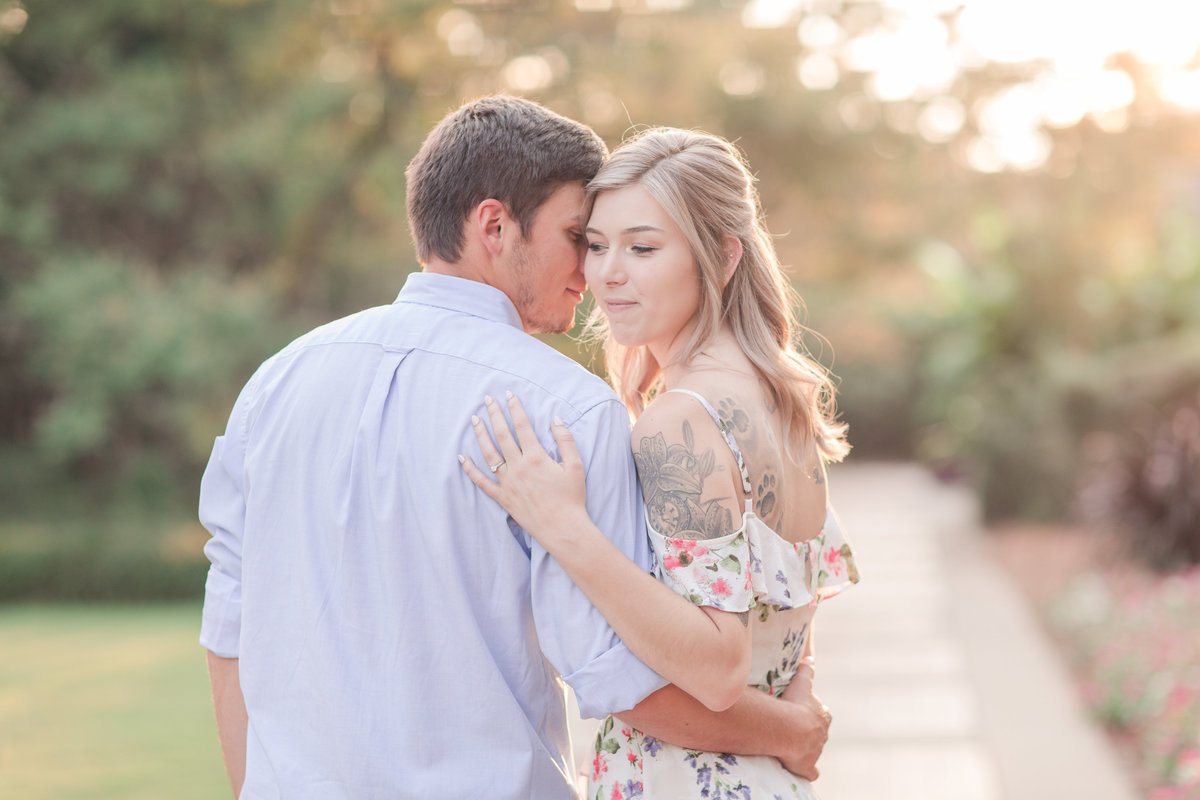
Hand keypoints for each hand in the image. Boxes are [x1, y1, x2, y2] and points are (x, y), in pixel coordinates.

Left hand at [459, 393, 586, 543]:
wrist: (563, 528)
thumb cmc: (572, 498)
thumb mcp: (576, 466)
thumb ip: (565, 440)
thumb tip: (555, 419)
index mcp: (537, 457)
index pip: (522, 426)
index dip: (515, 408)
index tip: (508, 394)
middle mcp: (519, 467)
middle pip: (502, 435)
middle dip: (494, 414)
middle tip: (487, 399)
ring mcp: (508, 483)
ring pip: (489, 454)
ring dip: (480, 434)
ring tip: (474, 419)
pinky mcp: (503, 497)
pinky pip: (482, 482)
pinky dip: (470, 470)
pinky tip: (462, 457)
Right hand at [776, 671, 831, 780]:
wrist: (788, 729)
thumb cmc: (795, 704)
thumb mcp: (802, 683)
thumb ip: (807, 670)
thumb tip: (810, 658)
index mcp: (823, 715)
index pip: (821, 715)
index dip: (811, 714)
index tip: (800, 713)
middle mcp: (823, 734)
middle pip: (817, 733)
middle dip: (808, 732)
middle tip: (792, 729)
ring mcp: (817, 751)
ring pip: (813, 750)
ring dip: (804, 748)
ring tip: (789, 745)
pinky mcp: (808, 766)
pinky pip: (810, 771)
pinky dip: (807, 770)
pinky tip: (800, 768)